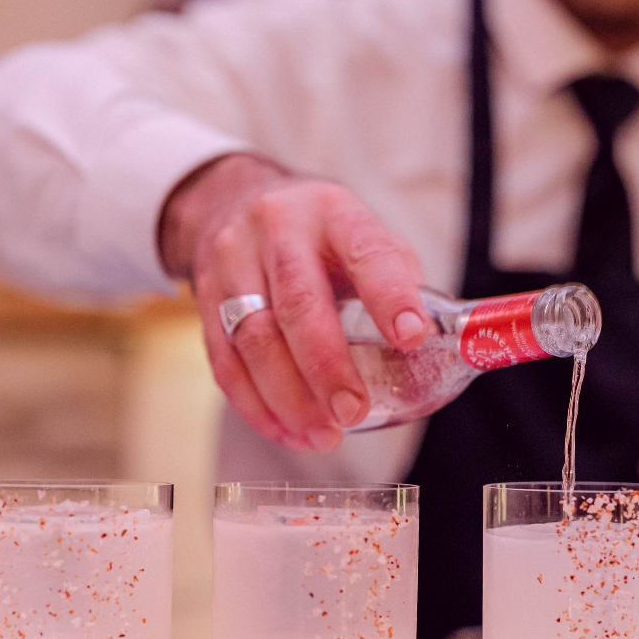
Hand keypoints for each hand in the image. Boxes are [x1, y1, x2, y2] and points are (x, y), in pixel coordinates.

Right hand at [159, 153, 429, 451]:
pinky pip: (224, 361)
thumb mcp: (363, 235)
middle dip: (327, 367)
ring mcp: (232, 261)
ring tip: (323, 435)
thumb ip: (398, 282)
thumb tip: (435, 345)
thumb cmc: (319, 236)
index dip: (390, 296)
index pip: (366, 252)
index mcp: (333, 213)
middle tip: (353, 412)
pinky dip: (255, 406)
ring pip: (253, 339)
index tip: (412, 337)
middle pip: (298, 304)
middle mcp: (277, 229)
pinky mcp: (203, 299)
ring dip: (289, 399)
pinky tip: (286, 431)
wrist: (232, 202)